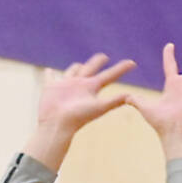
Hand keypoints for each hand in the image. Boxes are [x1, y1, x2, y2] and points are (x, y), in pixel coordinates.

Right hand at [24, 53, 134, 170]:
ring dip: (76, 67)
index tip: (133, 64)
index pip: (109, 75)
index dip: (121, 68)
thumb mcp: (99, 108)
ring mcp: (66, 85)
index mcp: (91, 87)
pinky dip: (49, 74)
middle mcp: (80, 85)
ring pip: (73, 71)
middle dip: (97, 61)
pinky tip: (48, 71)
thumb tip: (131, 96)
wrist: (57, 125)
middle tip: (104, 57)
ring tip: (79, 67)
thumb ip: (114, 101)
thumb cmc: (78, 117)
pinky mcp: (52, 87)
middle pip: (91, 68)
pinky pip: (50, 77)